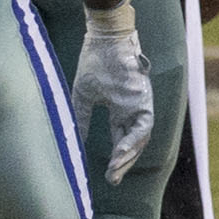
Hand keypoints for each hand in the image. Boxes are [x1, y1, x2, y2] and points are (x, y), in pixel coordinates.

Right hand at [74, 6, 156, 183]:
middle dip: (123, 163)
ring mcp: (140, 104)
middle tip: (112, 180)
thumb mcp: (84, 96)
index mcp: (120, 108)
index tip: (108, 175)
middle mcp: (133, 108)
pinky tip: (122, 153)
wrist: (104, 38)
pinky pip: (143, 126)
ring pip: (140, 138)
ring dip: (128, 155)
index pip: (121, 138)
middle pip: (133, 143)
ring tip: (116, 170)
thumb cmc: (94, 61)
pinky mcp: (143, 98)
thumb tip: (75, 141)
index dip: (116, 157)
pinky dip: (133, 140)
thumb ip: (82, 119)